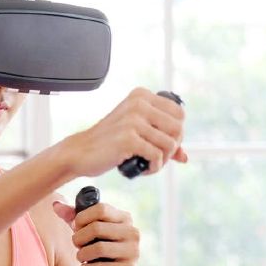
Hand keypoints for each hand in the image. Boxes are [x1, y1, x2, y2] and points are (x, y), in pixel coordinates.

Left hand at [52, 199, 143, 265]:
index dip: (82, 217)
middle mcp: (132, 232)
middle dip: (79, 238)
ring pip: (98, 248)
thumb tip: (55, 205)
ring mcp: (133, 251)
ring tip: (80, 257)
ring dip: (82, 254)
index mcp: (124, 218)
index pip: (101, 209)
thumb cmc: (102, 251)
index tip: (76, 227)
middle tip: (76, 245)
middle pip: (96, 228)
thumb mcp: (89, 231)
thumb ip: (73, 217)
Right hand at [57, 87, 187, 178]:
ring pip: (170, 144)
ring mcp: (133, 120)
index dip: (177, 133)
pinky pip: (156, 156)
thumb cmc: (109, 142)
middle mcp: (138, 104)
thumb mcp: (136, 132)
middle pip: (178, 128)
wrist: (81, 152)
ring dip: (162, 160)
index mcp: (141, 96)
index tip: (163, 144)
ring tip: (149, 164)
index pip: (179, 113)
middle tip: (157, 157)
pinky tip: (142, 169)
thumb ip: (161, 139)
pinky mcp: (128, 138)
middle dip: (172, 148)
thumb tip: (185, 156)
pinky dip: (154, 167)